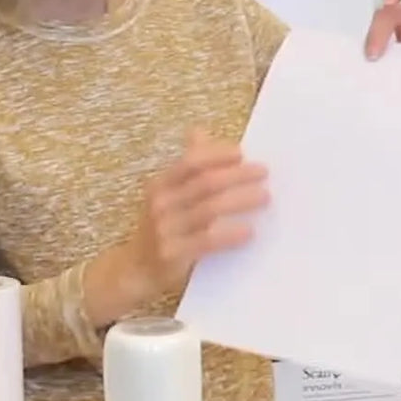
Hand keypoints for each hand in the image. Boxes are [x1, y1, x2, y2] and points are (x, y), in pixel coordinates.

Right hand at [121, 128, 268, 303]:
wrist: (135, 269)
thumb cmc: (161, 227)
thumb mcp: (166, 195)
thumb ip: (186, 167)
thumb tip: (199, 131)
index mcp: (160, 185)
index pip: (191, 162)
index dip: (217, 154)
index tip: (241, 153)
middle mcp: (160, 204)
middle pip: (205, 183)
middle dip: (238, 175)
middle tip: (263, 173)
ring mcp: (165, 229)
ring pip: (210, 209)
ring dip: (241, 201)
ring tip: (265, 197)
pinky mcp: (173, 254)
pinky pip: (207, 241)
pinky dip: (230, 235)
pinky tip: (249, 231)